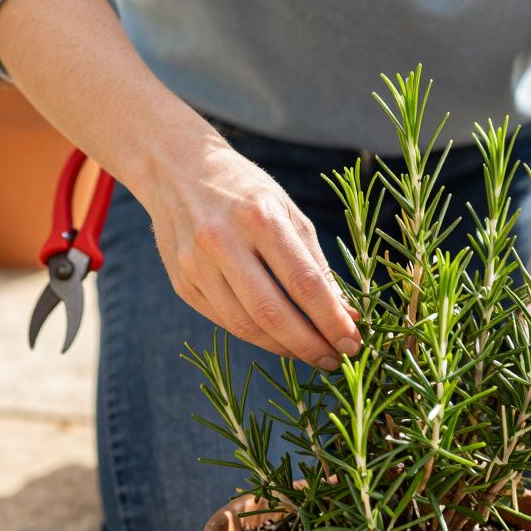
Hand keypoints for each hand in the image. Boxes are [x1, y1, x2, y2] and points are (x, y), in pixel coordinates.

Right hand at [143, 135, 360, 370]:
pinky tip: (281, 340)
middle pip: (272, 312)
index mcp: (258, 217)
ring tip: (313, 354)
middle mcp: (222, 242)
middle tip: (337, 360)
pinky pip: (225, 322)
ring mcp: (196, 266)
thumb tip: (345, 313)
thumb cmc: (244, 190)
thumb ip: (315, 263)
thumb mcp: (287, 211)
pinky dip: (257, 336)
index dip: (331, 319)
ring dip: (285, 348)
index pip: (303, 283)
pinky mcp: (182, 284)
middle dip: (310, 344)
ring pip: (245, 326)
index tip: (354, 341)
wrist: (176, 169)